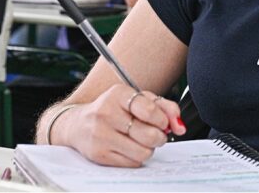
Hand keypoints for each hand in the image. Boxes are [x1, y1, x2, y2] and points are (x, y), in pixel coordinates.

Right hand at [53, 84, 186, 166]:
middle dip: (159, 137)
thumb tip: (180, 125)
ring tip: (142, 140)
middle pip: (149, 134)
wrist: (78, 124)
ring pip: (143, 152)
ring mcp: (101, 135)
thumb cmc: (113, 109)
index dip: (162, 119)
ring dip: (149, 148)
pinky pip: (132, 163)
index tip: (163, 122)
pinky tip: (129, 147)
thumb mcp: (136, 99)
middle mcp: (107, 113)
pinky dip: (137, 157)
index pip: (148, 109)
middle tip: (156, 134)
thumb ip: (162, 106)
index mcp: (118, 95)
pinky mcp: (99, 155)